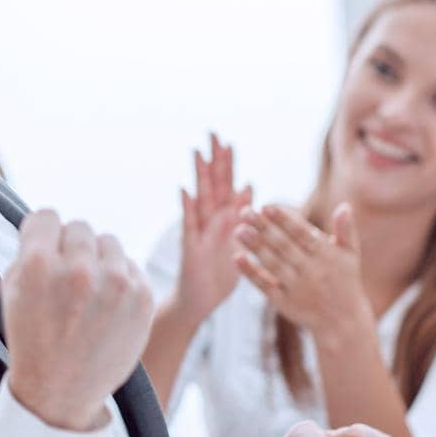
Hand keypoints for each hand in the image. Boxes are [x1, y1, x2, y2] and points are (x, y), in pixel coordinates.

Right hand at [3, 211, 153, 430]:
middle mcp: (79, 269)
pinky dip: (119, 279)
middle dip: (70, 248)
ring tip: (88, 293)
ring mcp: (115, 283)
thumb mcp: (11, 293)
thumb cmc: (33, 342)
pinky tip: (105, 305)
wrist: (62, 391)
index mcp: (38, 265)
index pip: (46, 216)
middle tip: (66, 278)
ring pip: (108, 242)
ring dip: (98, 261)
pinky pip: (130, 264)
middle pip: (79, 227)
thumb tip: (46, 226)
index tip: (44, 247)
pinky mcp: (141, 296)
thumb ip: (27, 252)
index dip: (42, 233)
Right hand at [174, 134, 252, 318]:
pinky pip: (190, 225)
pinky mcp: (191, 247)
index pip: (226, 186)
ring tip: (198, 153)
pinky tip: (185, 190)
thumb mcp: (237, 243)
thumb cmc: (218, 275)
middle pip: (213, 185)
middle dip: (214, 161)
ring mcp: (199, 232)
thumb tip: (250, 187)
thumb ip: (242, 215)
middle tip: (212, 134)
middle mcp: (210, 221)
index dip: (227, 165)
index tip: (228, 142)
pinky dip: (188, 208)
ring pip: (201, 199)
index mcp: (224, 220)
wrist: (199, 302)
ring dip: (200, 176)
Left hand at [235, 203, 371, 341]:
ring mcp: (296, 288)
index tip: (266, 206)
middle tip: (243, 212)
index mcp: (326, 256)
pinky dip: (250, 272)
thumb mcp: (351, 256)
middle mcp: (311, 271)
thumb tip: (343, 205)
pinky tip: (237, 257)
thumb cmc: (345, 280)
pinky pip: (265, 286)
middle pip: (283, 246)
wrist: (343, 321)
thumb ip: (346, 231)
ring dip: (255, 247)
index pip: (302, 234)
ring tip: (238, 230)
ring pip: (272, 264)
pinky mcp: (284, 303)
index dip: (284, 220)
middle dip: (263, 228)